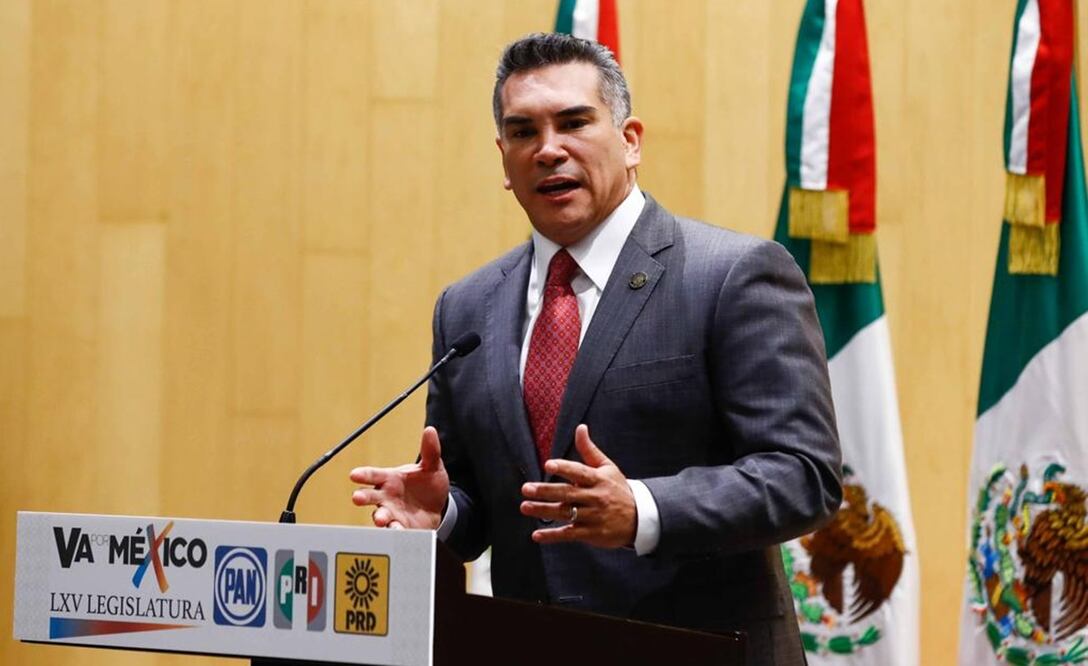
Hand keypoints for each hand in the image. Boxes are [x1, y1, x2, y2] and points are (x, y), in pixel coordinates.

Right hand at [350, 426, 448, 529]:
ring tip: (380, 519)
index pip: (373, 475)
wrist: (438, 506)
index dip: (363, 474)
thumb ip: (430, 451)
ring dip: (379, 517)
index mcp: (390, 478)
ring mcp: (392, 512)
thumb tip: (430, 431)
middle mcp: (387, 496)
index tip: (354, 474)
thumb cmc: (428, 484)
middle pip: (370, 496)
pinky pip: (396, 530)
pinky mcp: (401, 526)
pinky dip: (395, 530)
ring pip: (380, 515)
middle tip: (357, 498)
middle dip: (362, 497)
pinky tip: (397, 530)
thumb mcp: (432, 466)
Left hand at [520, 424, 636, 547]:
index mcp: (598, 479)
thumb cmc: (618, 489)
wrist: (639, 518)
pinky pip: (569, 534)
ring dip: (543, 510)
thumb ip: (589, 450)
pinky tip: (537, 535)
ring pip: (565, 513)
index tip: (548, 465)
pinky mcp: (591, 533)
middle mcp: (595, 498)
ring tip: (525, 507)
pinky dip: (552, 536)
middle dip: (546, 491)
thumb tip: (580, 427)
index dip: (564, 468)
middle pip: (567, 494)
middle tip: (526, 489)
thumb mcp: (607, 468)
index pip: (579, 472)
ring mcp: (593, 517)